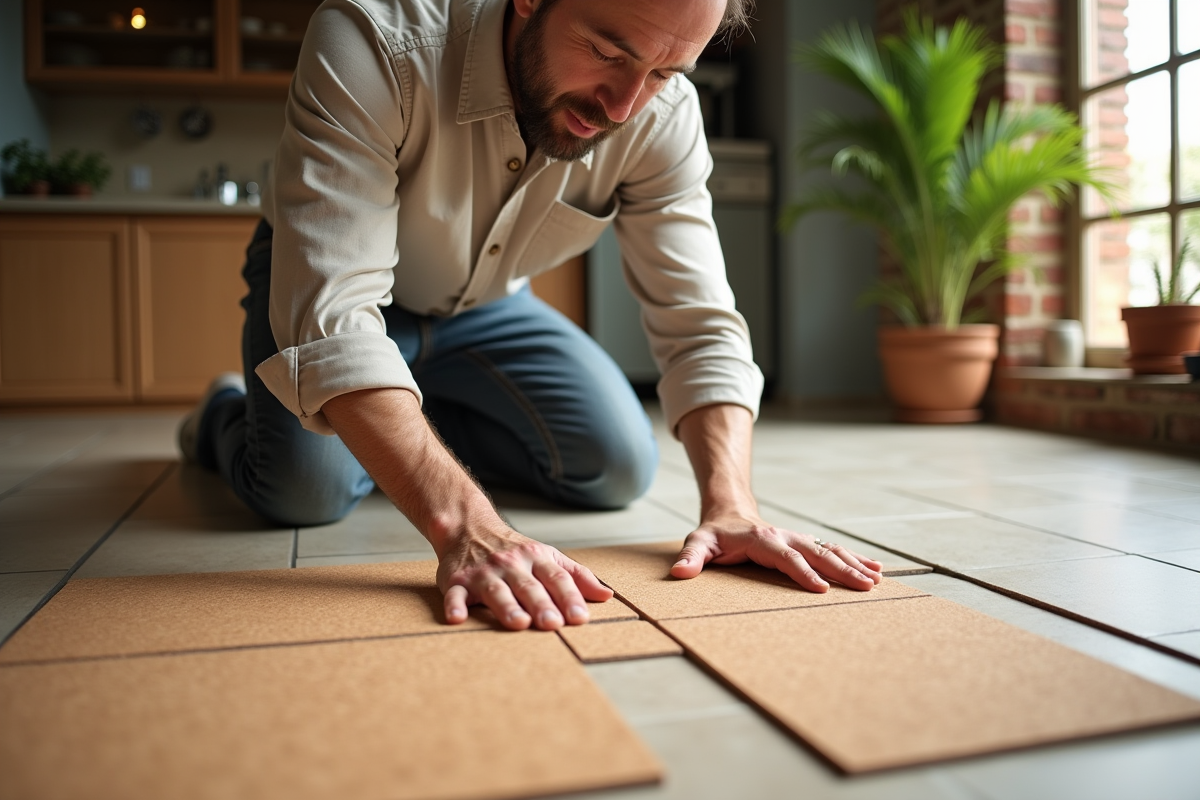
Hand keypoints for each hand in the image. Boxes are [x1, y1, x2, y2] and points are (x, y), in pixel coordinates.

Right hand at [437, 526, 613, 629]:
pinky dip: (454, 605)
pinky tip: (456, 617)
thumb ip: (576, 576)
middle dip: (541, 604)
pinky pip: (455, 594)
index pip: (556, 578)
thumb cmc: (513, 550)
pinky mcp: (457, 581)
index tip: (580, 617)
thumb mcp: (547, 556)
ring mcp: (483, 573)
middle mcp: (511, 565)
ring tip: (519, 623)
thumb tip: (606, 596)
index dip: (569, 597)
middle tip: (553, 624)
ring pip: (497, 590)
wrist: (468, 527)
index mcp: (535, 558)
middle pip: (528, 586)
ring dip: (507, 607)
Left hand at [670, 514, 882, 591]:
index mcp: (761, 539)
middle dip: (841, 568)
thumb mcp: (697, 543)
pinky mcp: (804, 543)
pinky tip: (875, 569)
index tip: (820, 588)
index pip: (785, 556)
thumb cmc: (713, 535)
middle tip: (865, 585)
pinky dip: (854, 558)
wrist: (728, 513)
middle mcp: (784, 536)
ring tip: (876, 579)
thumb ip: (690, 558)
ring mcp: (797, 538)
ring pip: (829, 549)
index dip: (801, 572)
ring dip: (853, 563)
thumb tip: (679, 573)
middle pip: (816, 552)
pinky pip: (832, 550)